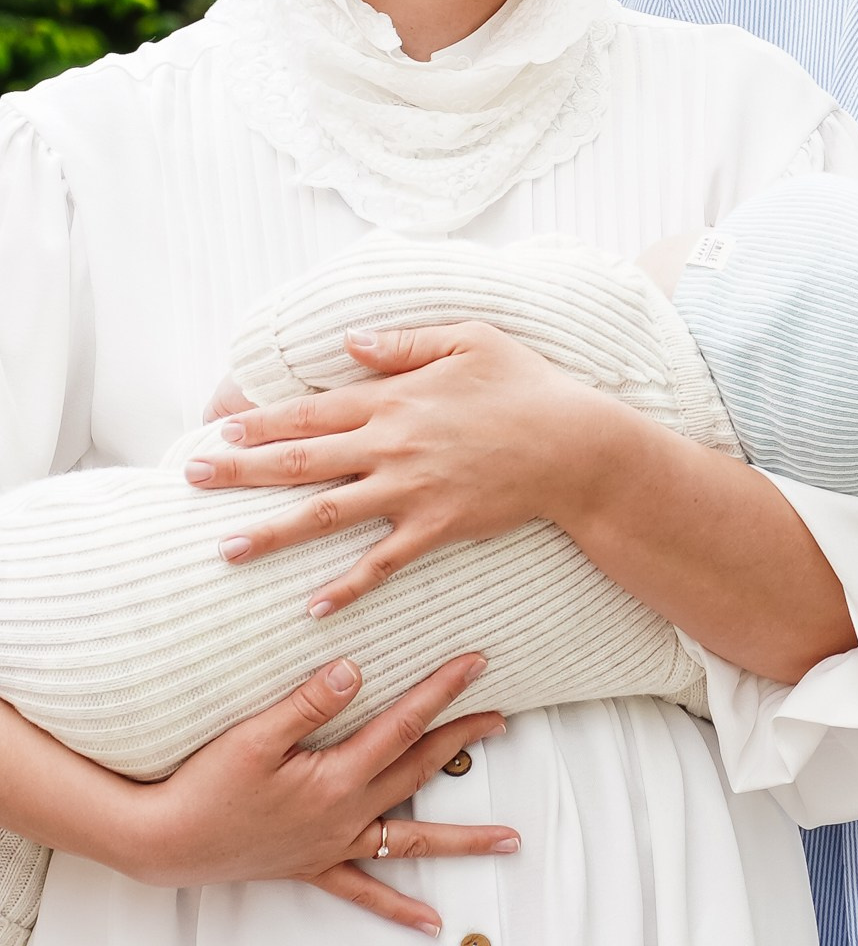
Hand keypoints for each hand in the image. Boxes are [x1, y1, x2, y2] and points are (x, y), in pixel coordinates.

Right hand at [117, 652, 516, 932]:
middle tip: (503, 718)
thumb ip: (308, 705)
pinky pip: (365, 892)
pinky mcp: (312, 867)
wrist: (164, 842)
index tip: (477, 665)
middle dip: (463, 742)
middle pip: (419, 772)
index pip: (404, 725)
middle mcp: (346, 815)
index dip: (442, 691)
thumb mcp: (253, 736)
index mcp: (337, 778)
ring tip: (512, 841)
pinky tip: (432, 924)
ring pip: (412, 841)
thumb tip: (356, 670)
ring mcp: (333, 846)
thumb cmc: (204, 786)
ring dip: (464, 839)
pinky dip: (400, 908)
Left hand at [182, 321, 604, 615]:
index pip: (310, 411)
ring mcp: (412, 491)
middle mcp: (392, 445)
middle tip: (193, 481)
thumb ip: (405, 342)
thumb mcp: (470, 340)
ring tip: (226, 549)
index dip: (259, 422)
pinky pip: (382, 562)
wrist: (577, 447)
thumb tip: (350, 344)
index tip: (217, 431)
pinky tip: (312, 605)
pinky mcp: (436, 528)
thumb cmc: (527, 386)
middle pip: (301, 461)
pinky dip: (347, 586)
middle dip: (241, 472)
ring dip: (273, 533)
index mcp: (394, 398)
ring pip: (327, 514)